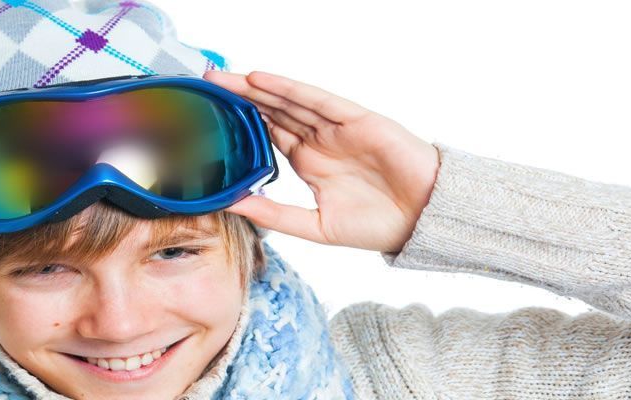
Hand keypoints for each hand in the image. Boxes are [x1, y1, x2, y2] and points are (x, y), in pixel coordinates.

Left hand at [204, 70, 439, 252]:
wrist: (423, 221)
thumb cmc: (377, 225)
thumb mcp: (315, 226)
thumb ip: (274, 215)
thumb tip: (231, 206)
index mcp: (309, 163)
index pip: (267, 135)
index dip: (240, 123)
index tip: (208, 116)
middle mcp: (319, 141)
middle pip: (272, 112)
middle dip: (240, 99)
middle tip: (207, 86)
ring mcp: (336, 128)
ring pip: (288, 101)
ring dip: (256, 88)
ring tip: (224, 78)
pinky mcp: (355, 120)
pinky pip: (316, 100)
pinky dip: (289, 88)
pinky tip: (262, 80)